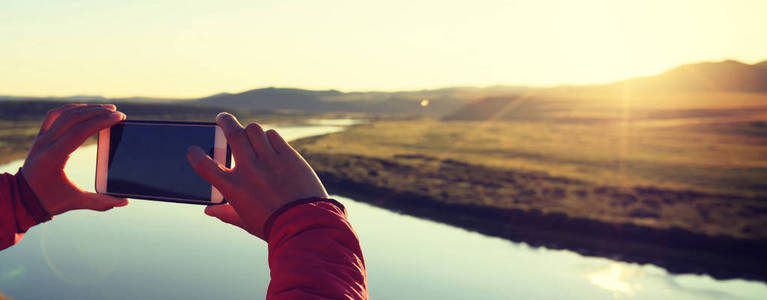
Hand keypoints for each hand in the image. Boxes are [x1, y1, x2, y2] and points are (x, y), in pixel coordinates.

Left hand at [21, 104, 128, 215]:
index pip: (80, 131)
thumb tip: (124, 201)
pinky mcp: (40, 136)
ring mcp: (41, 137)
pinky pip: (55, 115)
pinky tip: (85, 110)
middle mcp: (45, 143)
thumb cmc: (48, 200)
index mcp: (53, 156)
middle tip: (117, 112)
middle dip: (98, 112)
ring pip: (65, 113)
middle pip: (73, 118)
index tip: (118, 117)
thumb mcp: (74, 201)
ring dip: (87, 108)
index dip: (101, 121)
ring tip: (106, 108)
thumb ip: (100, 202)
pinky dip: (72, 109)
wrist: (21, 198)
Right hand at [187, 112, 327, 238]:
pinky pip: (273, 136)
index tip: (194, 150)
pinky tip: (268, 142)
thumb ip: (225, 213)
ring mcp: (270, 160)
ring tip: (248, 132)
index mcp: (233, 187)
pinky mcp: (289, 157)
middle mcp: (249, 169)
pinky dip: (268, 137)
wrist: (305, 225)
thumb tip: (209, 210)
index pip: (205, 165)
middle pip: (232, 134)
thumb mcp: (245, 222)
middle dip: (224, 121)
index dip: (195, 155)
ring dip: (248, 129)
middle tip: (222, 118)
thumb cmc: (272, 227)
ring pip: (253, 130)